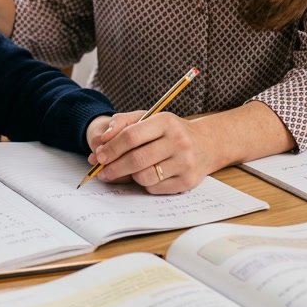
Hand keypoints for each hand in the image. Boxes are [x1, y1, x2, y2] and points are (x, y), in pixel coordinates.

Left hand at [86, 111, 209, 194]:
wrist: (207, 143)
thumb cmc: (171, 131)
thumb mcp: (149, 118)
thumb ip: (122, 123)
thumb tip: (101, 141)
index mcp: (166, 122)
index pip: (131, 136)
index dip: (111, 148)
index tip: (99, 155)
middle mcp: (178, 141)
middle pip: (136, 159)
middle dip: (114, 168)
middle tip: (102, 171)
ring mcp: (185, 163)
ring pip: (144, 177)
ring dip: (131, 176)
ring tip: (130, 170)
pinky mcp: (187, 181)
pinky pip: (155, 188)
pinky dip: (146, 184)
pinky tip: (149, 175)